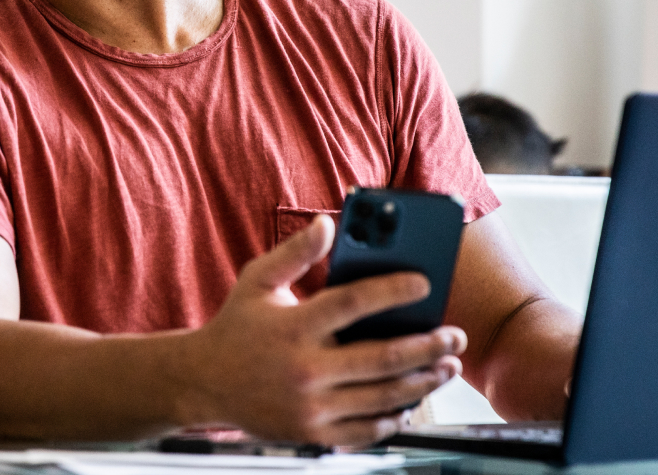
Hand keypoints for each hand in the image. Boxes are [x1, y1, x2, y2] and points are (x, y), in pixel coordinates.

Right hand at [178, 216, 464, 446]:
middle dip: (427, 346)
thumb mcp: (257, 281)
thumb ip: (295, 253)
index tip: (425, 283)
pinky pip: (366, 430)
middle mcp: (303, 369)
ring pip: (382, 398)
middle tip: (454, 335)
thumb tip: (329, 223)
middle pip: (381, 358)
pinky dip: (394, 417)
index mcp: (292, 326)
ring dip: (422, 382)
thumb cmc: (237, 325)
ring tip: (446, 367)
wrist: (203, 383)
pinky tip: (412, 400)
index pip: (353, 304)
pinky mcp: (312, 435)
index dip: (393, 291)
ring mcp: (309, 407)